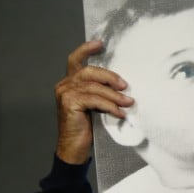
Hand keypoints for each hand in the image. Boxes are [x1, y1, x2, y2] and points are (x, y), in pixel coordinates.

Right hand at [54, 40, 132, 163]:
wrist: (74, 149)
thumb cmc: (86, 127)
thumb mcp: (94, 104)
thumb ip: (99, 90)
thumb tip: (122, 84)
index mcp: (69, 82)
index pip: (75, 60)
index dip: (86, 49)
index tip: (101, 43)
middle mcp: (64, 85)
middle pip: (89, 71)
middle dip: (110, 77)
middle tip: (125, 86)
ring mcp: (65, 94)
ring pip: (94, 87)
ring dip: (114, 95)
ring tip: (129, 102)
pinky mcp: (69, 104)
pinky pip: (94, 100)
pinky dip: (110, 106)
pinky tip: (120, 113)